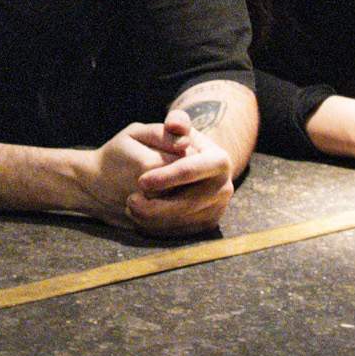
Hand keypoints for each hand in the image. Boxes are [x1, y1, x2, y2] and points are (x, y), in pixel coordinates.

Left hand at [102, 120, 235, 236]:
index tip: (142, 180)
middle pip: (189, 202)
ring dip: (153, 218)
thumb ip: (175, 122)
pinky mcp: (206, 225)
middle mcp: (224, 187)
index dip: (168, 177)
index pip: (193, 169)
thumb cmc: (168, 146)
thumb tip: (177, 128)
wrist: (175, 170)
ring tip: (131, 206)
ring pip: (184, 221)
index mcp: (219, 160)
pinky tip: (140, 217)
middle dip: (157, 205)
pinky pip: (181, 232)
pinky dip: (158, 227)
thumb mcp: (170, 128)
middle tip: (130, 201)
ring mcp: (217, 209)